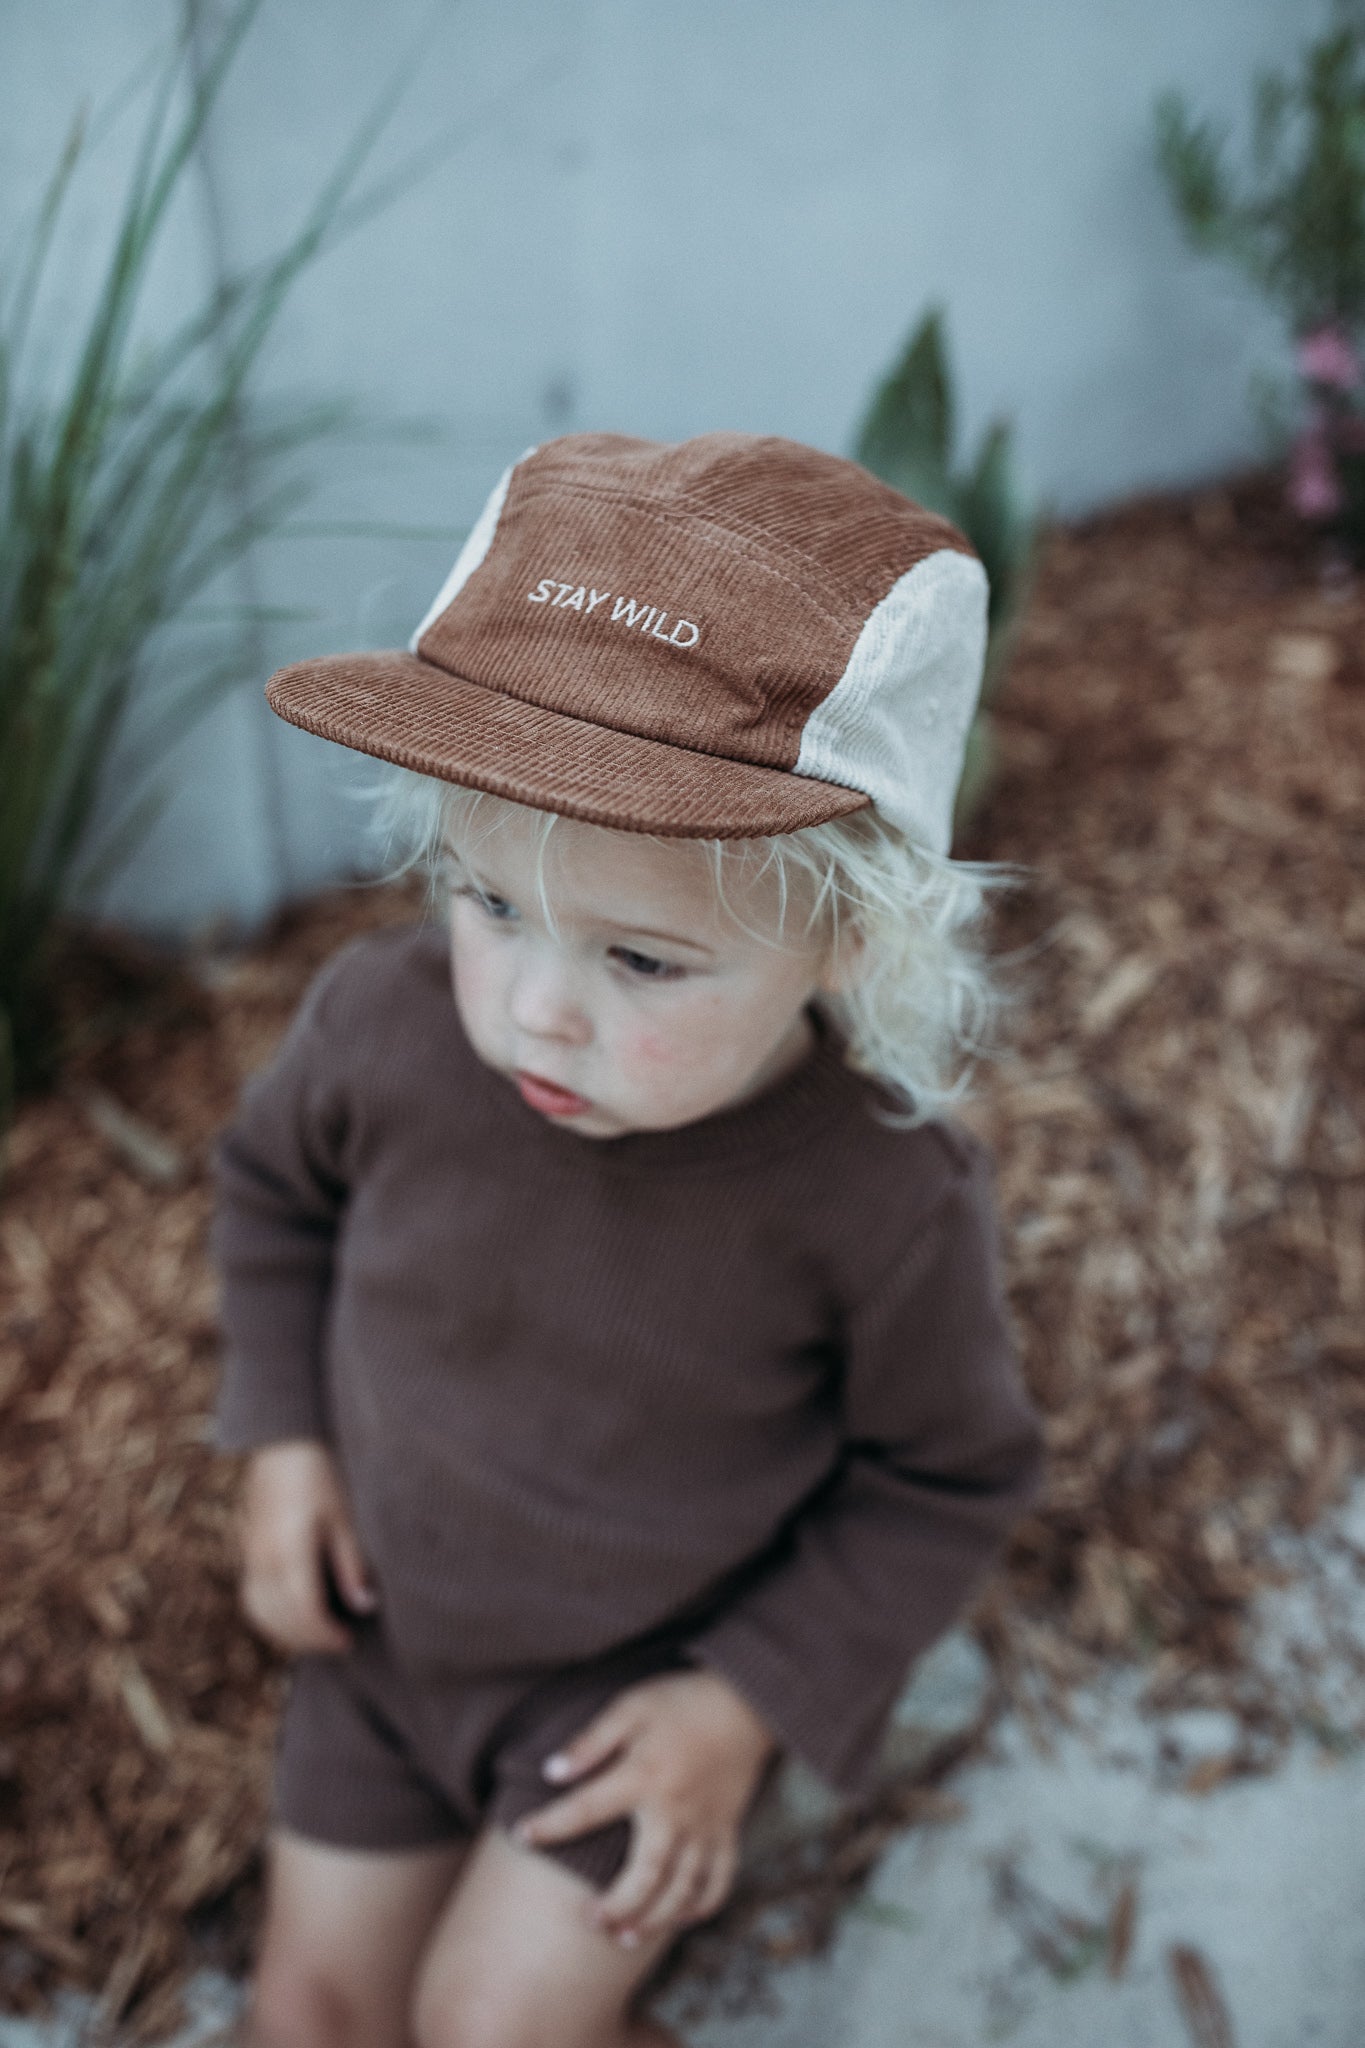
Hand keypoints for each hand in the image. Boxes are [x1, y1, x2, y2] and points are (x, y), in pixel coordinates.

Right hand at [237, 1439, 377, 1654]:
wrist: (283, 1446)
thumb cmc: (320, 1477)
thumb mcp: (344, 1518)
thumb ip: (351, 1564)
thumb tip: (365, 1606)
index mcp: (290, 1551)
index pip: (305, 1612)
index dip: (326, 1635)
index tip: (348, 1640)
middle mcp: (263, 1560)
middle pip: (282, 1620)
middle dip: (311, 1640)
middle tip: (340, 1642)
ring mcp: (250, 1558)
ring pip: (262, 1614)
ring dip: (289, 1634)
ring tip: (319, 1635)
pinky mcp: (247, 1554)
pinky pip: (252, 1600)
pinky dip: (271, 1619)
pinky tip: (294, 1619)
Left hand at [516, 1666, 777, 1946]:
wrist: (746, 1702)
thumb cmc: (681, 1701)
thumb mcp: (631, 1706)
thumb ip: (592, 1741)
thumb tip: (551, 1772)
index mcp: (643, 1777)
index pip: (586, 1809)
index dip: (551, 1825)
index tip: (523, 1835)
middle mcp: (674, 1812)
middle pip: (644, 1876)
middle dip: (616, 1906)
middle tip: (590, 1921)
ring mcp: (705, 1828)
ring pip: (681, 1890)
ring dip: (654, 1919)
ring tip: (626, 1936)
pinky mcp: (728, 1833)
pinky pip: (718, 1882)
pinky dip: (700, 1907)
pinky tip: (680, 1918)